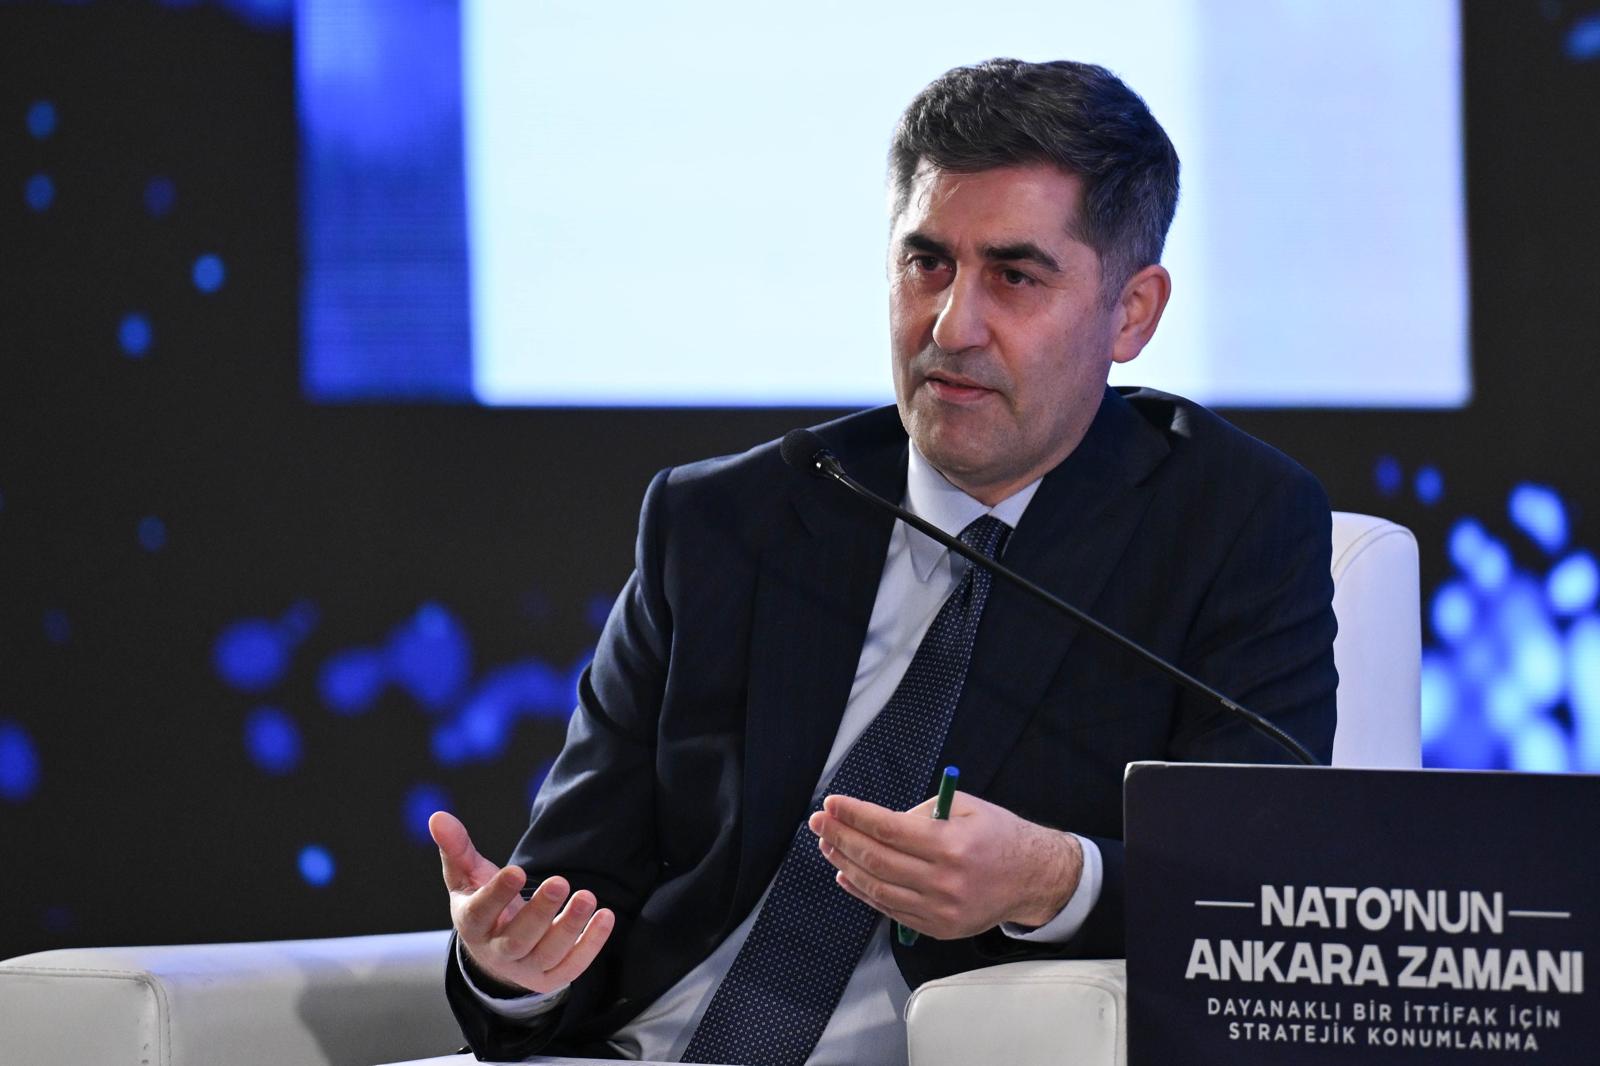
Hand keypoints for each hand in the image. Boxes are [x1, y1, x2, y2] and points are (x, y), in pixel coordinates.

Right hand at [429, 810, 613, 994]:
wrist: (495, 952)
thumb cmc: (482, 904)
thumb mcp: (467, 877)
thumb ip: (456, 848)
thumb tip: (437, 816)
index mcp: (473, 925)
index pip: (481, 914)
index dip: (497, 895)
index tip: (517, 871)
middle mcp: (497, 953)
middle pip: (517, 940)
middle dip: (540, 912)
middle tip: (560, 882)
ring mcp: (525, 969)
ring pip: (548, 954)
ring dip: (569, 926)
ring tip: (587, 897)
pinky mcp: (550, 978)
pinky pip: (573, 967)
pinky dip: (591, 944)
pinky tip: (605, 916)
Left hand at [807, 791, 1081, 939]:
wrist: (1033, 879)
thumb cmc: (999, 837)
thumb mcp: (965, 807)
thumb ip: (921, 813)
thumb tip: (876, 821)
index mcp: (951, 845)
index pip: (887, 828)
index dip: (854, 815)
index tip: (833, 803)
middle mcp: (943, 881)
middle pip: (876, 859)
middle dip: (841, 836)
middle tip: (820, 821)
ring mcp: (939, 909)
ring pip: (876, 888)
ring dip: (846, 864)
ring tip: (829, 844)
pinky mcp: (937, 927)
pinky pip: (889, 909)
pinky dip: (863, 891)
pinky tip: (847, 874)